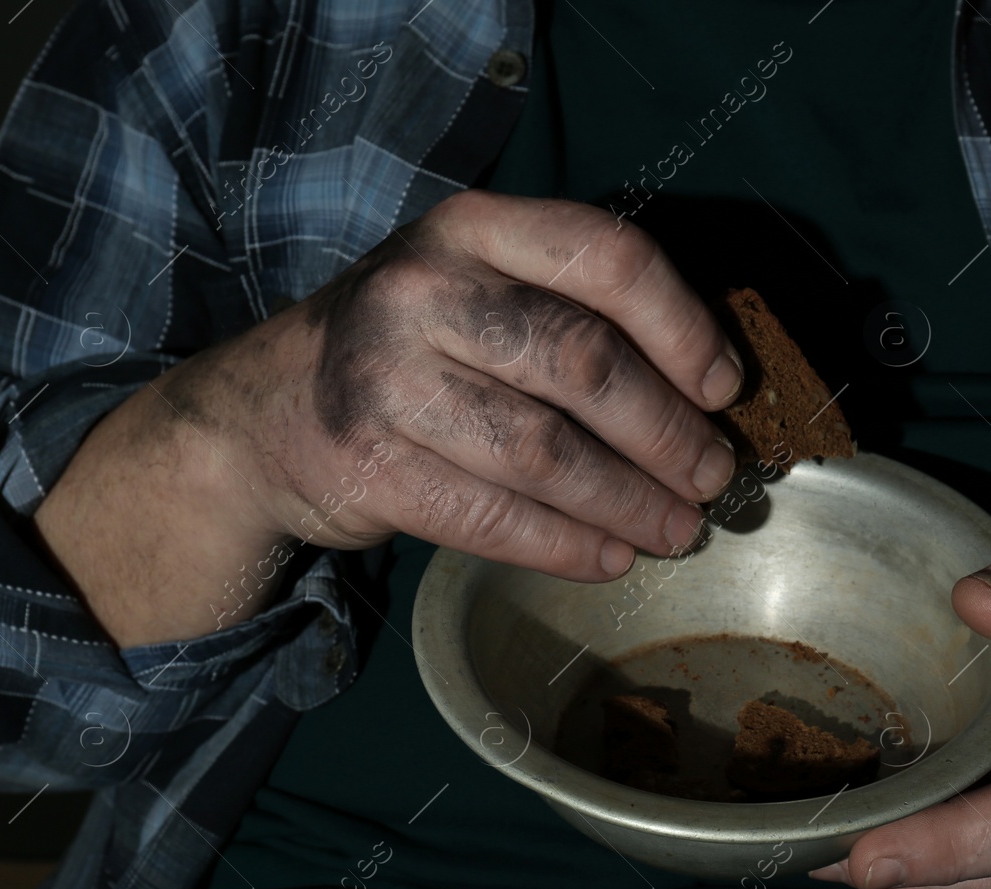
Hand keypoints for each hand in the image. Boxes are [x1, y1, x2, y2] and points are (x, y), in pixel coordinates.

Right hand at [36, 192, 742, 644]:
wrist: (266, 414)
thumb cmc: (411, 351)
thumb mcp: (477, 295)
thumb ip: (568, 315)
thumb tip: (706, 396)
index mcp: (471, 228)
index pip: (604, 257)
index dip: (682, 325)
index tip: (725, 386)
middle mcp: (424, 288)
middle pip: (582, 361)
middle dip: (666, 433)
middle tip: (712, 477)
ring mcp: (386, 377)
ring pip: (545, 451)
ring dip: (629, 502)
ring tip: (678, 530)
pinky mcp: (368, 464)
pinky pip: (493, 517)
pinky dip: (565, 546)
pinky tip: (610, 558)